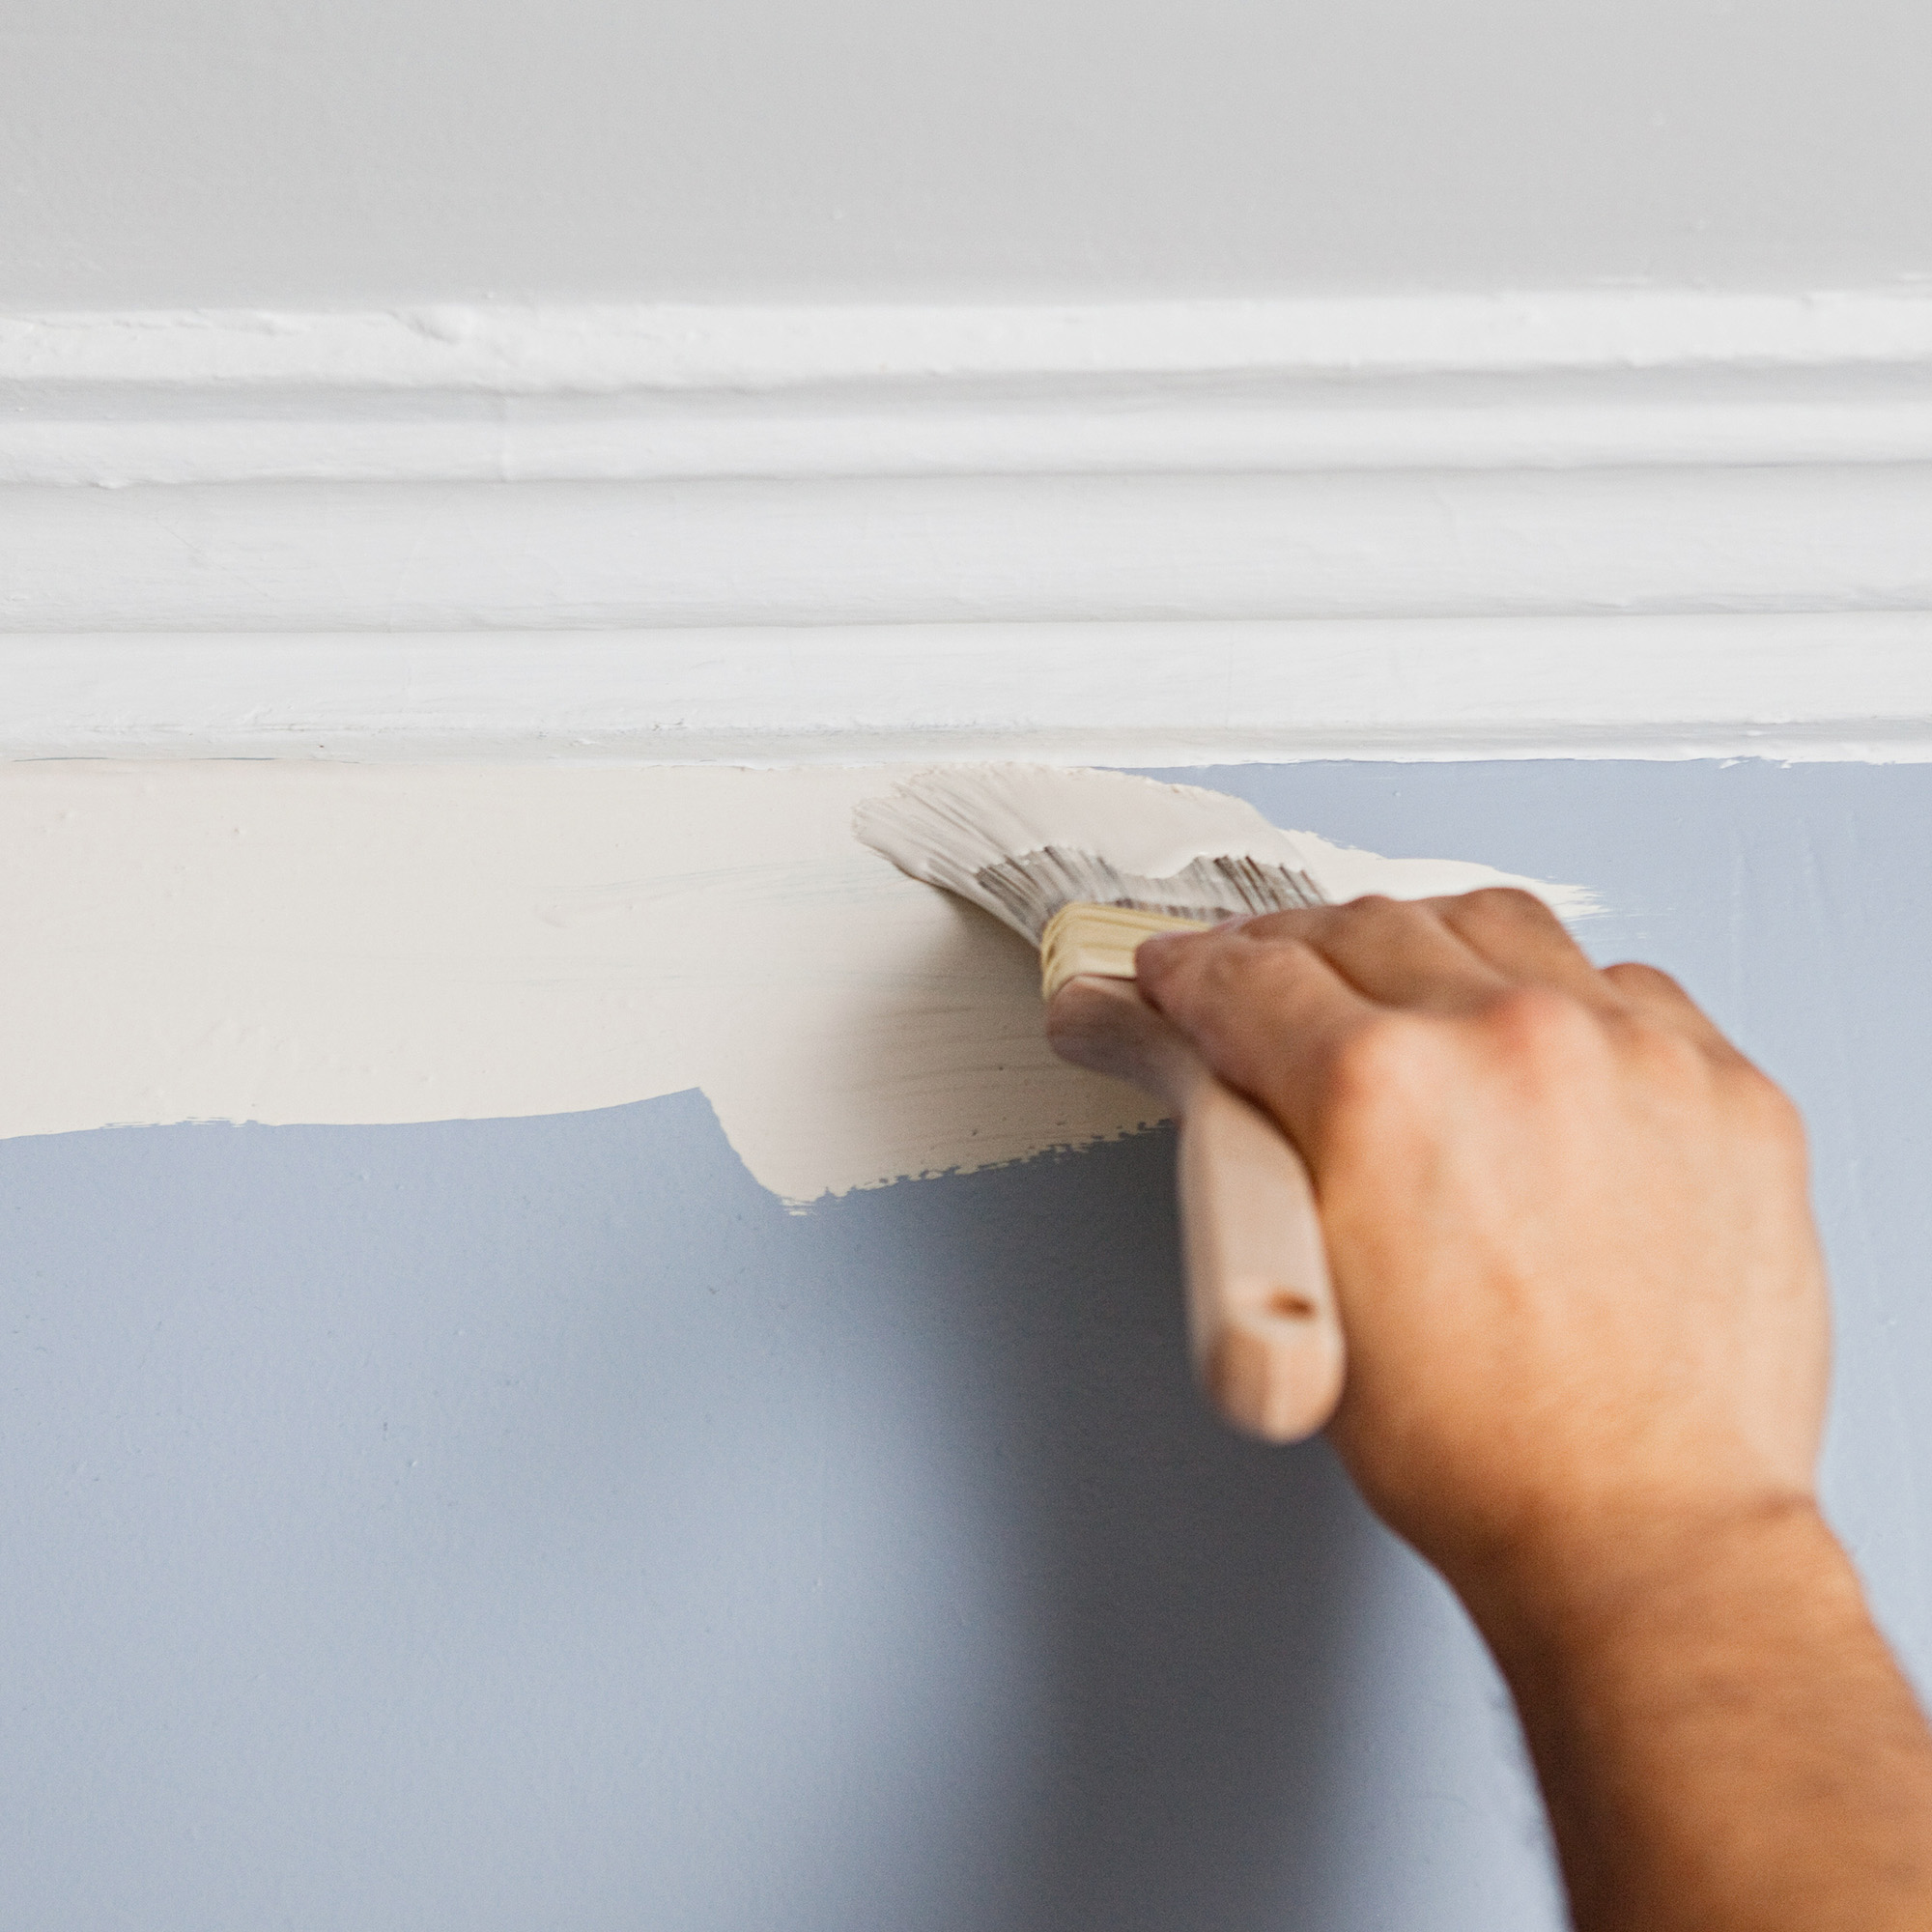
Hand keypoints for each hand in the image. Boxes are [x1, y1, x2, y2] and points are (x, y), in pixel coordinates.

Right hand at [1134, 890, 1829, 1605]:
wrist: (1643, 1533)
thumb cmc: (1477, 1451)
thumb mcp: (1305, 1286)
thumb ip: (1255, 1147)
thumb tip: (1212, 1064)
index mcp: (1374, 1088)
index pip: (1244, 977)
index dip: (1187, 975)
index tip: (1176, 977)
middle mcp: (1503, 1039)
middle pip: (1359, 928)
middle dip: (1288, 952)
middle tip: (1262, 978)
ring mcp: (1627, 1051)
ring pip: (1493, 924)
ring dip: (1422, 944)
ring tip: (1396, 982)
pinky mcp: (1721, 1085)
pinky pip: (1620, 983)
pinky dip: (1559, 995)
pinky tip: (1532, 1037)